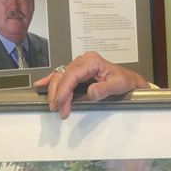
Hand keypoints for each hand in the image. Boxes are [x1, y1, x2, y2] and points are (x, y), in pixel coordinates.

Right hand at [34, 52, 149, 118]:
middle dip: (58, 94)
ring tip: (54, 106)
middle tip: (59, 110)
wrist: (129, 81)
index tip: (60, 103)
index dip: (64, 90)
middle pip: (63, 76)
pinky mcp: (78, 72)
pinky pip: (61, 75)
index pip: (72, 75)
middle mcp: (84, 61)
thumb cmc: (125, 81)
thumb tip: (91, 92)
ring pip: (60, 77)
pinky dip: (50, 81)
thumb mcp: (119, 85)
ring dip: (55, 92)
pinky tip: (41, 85)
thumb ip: (105, 88)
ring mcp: (80, 66)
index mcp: (92, 61)